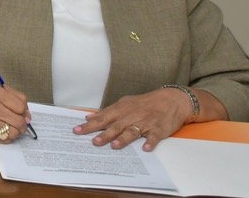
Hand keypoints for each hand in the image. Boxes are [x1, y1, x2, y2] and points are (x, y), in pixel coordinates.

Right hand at [0, 80, 32, 141]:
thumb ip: (14, 98)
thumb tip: (28, 116)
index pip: (21, 106)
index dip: (24, 111)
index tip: (21, 112)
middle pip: (18, 121)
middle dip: (22, 124)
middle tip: (18, 122)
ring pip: (13, 132)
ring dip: (15, 132)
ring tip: (10, 127)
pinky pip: (3, 139)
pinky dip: (7, 137)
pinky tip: (3, 131)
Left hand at [74, 88, 195, 150]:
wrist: (171, 100)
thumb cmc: (145, 103)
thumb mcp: (124, 104)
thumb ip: (107, 112)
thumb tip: (89, 117)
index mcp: (122, 109)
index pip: (103, 117)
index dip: (90, 125)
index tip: (77, 130)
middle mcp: (132, 115)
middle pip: (116, 125)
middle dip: (104, 134)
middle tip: (94, 142)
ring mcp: (146, 122)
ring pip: (133, 130)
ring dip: (124, 138)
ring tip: (115, 146)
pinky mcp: (159, 128)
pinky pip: (154, 136)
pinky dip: (150, 142)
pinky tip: (145, 148)